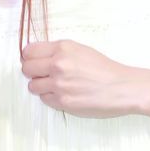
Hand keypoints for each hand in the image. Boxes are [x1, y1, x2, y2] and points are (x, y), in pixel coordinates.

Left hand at [20, 40, 141, 117]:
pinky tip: (63, 94)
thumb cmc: (105, 69)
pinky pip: (44, 99)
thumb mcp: (81, 50)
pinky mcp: (63, 102)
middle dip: (32, 72)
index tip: (34, 61)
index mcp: (63, 48)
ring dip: (40, 87)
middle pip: (26, 69)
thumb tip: (37, 57)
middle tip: (42, 75)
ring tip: (54, 86)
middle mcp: (58, 64)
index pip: (29, 51)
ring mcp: (59, 84)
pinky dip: (50, 98)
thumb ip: (58, 52)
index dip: (29, 57)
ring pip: (32, 86)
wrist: (122, 87)